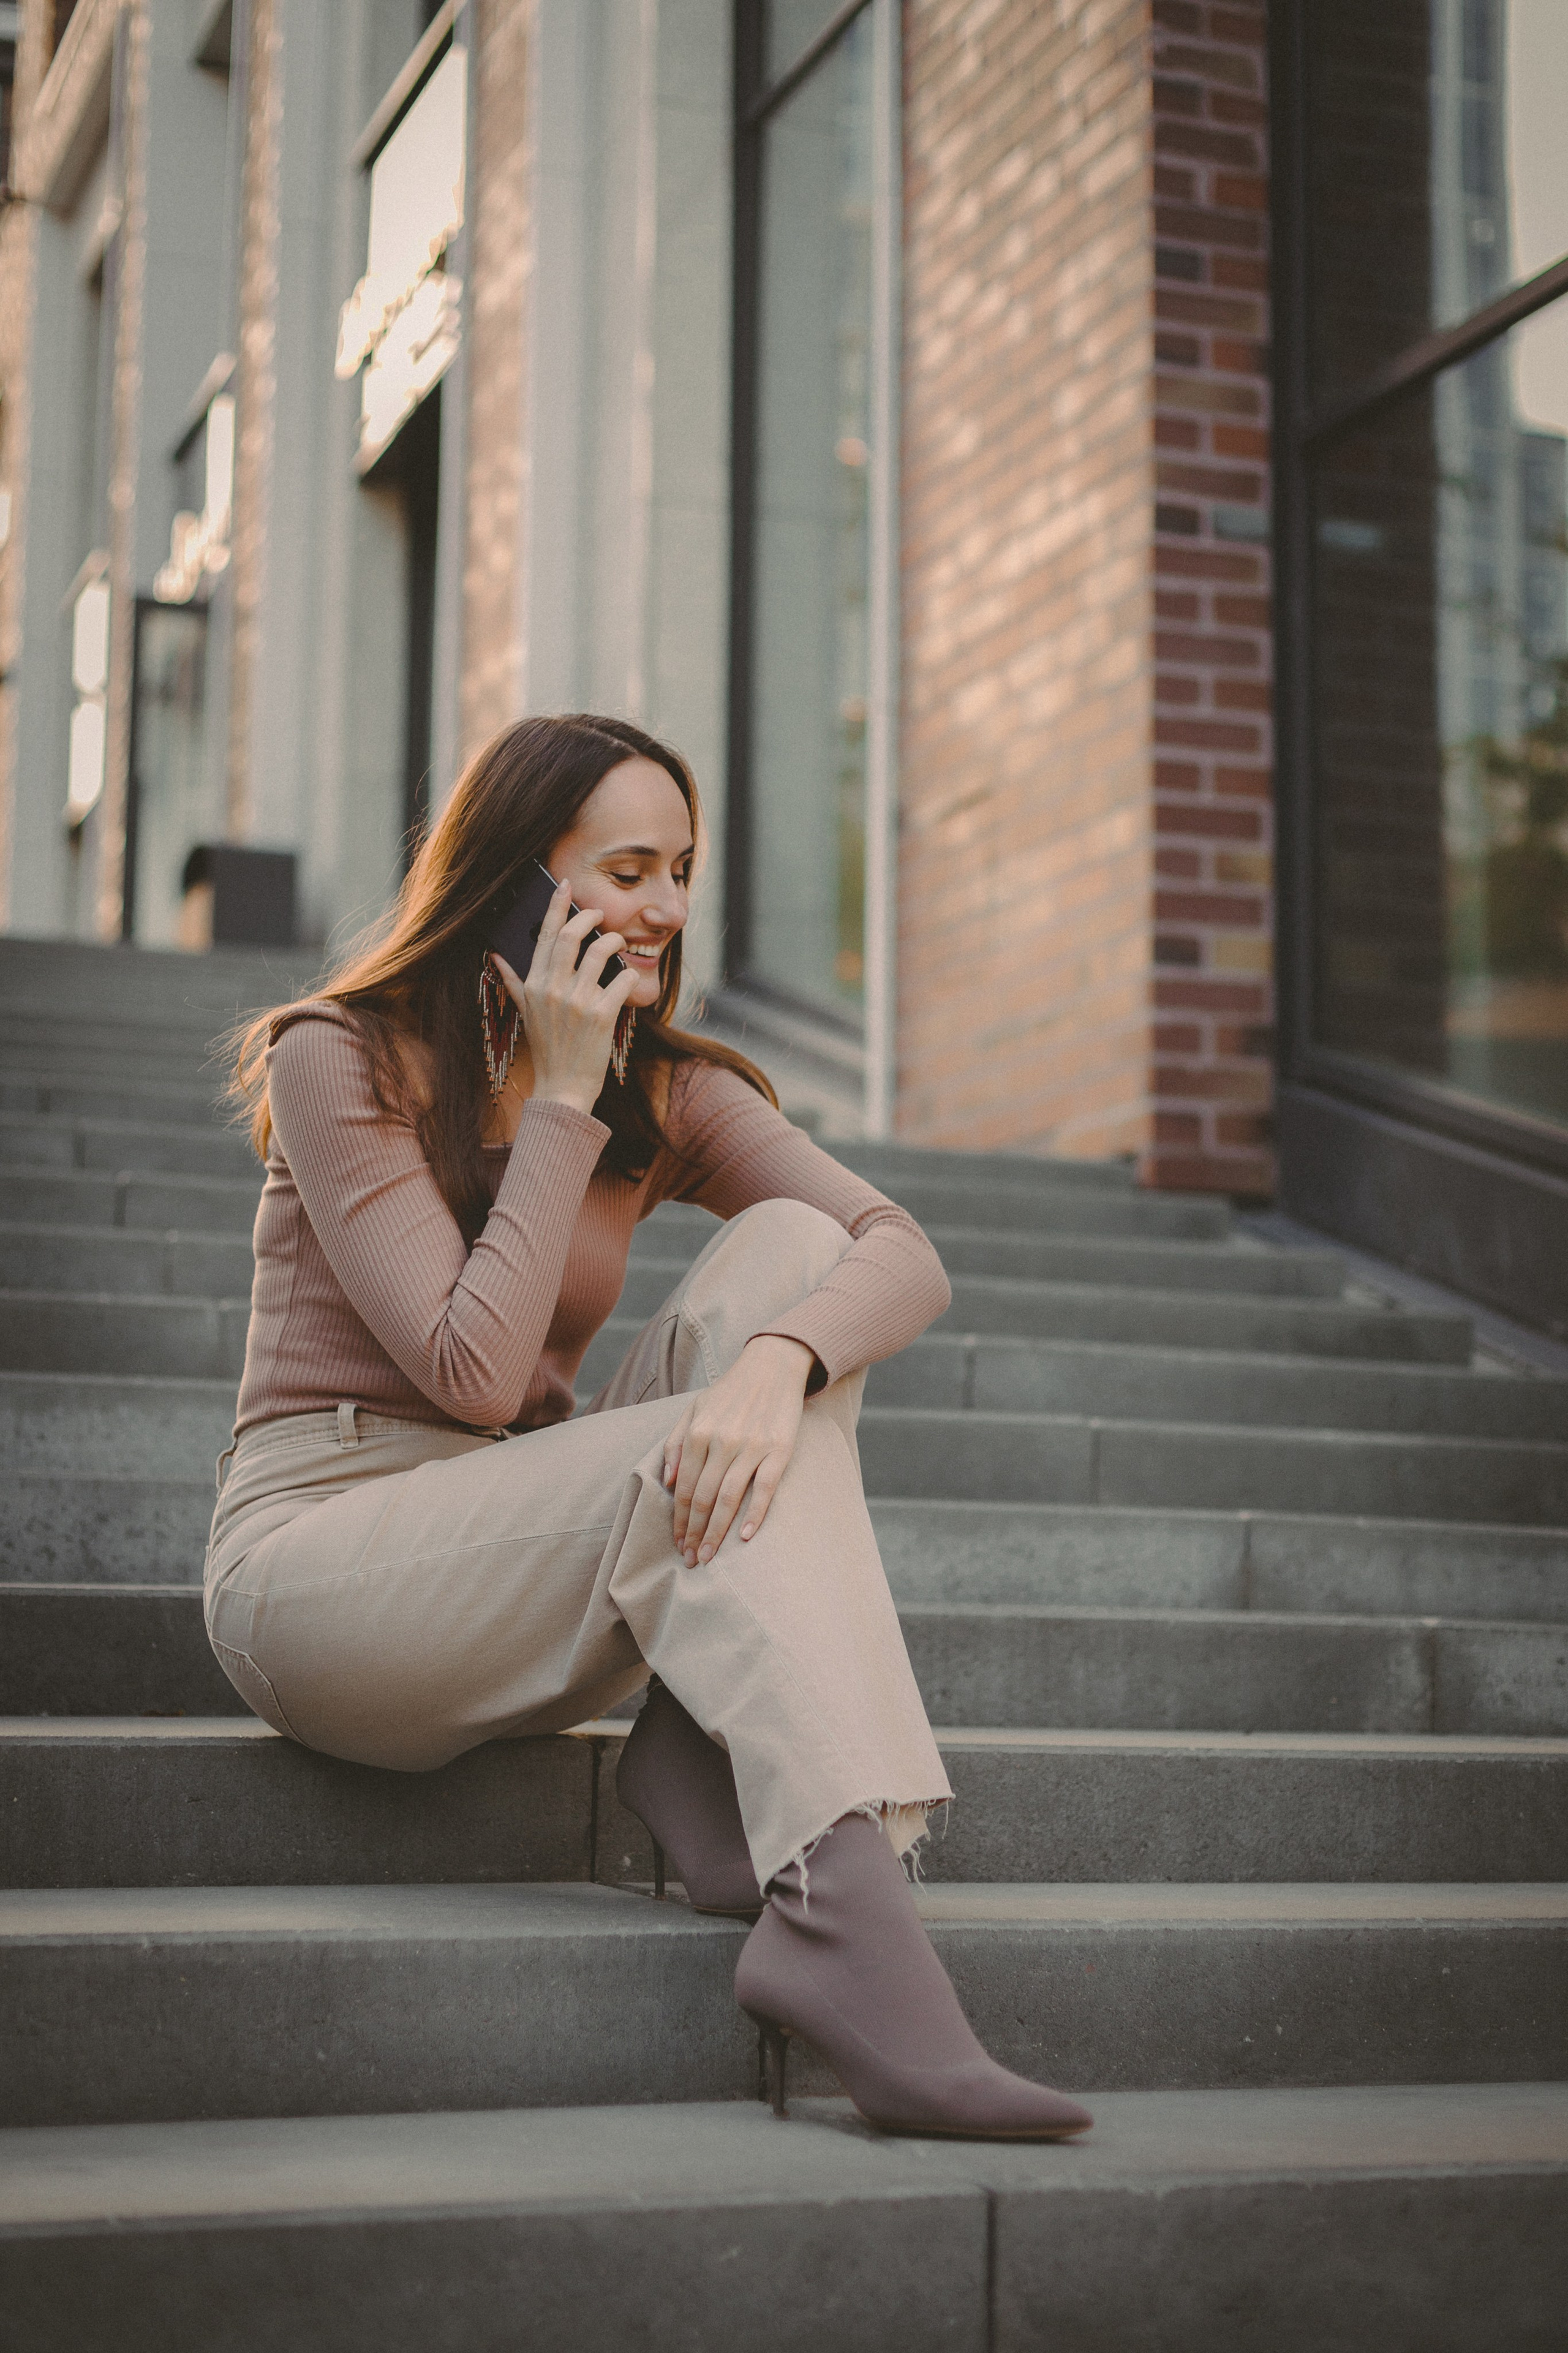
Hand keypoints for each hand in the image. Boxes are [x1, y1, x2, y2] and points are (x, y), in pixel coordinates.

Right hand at [491, 879, 636, 1115]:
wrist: (562, 1087)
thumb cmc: (547, 1048)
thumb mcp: (525, 1012)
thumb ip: (513, 981)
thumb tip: (497, 955)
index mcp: (534, 984)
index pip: (545, 935)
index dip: (558, 906)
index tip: (566, 886)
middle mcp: (553, 988)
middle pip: (573, 936)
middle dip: (590, 917)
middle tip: (601, 915)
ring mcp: (578, 1001)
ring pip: (602, 951)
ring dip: (615, 941)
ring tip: (618, 943)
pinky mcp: (602, 1015)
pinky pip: (624, 979)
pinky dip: (631, 974)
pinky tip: (629, 978)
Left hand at [663, 1334, 815, 1563]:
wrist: (773, 1366)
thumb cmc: (730, 1392)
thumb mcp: (694, 1409)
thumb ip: (676, 1443)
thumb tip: (668, 1482)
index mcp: (698, 1433)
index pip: (684, 1488)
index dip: (679, 1521)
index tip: (677, 1544)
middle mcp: (721, 1441)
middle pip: (703, 1498)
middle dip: (694, 1533)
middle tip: (691, 1560)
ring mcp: (751, 1447)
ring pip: (728, 1498)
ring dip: (716, 1532)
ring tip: (709, 1556)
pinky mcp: (779, 1450)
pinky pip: (764, 1488)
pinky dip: (754, 1514)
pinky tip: (745, 1537)